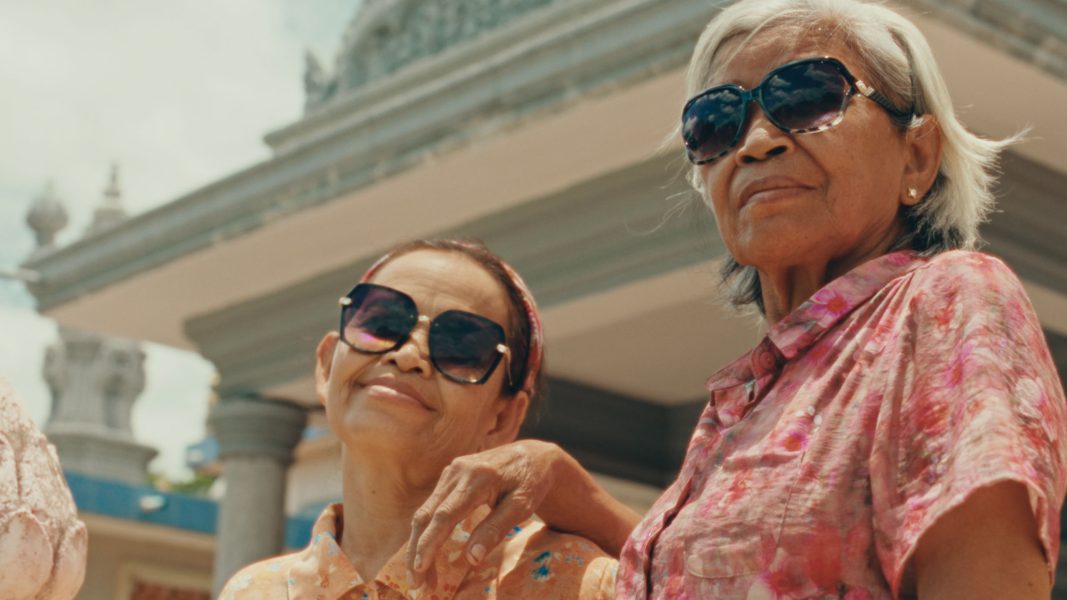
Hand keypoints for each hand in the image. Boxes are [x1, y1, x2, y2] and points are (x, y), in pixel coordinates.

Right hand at [405, 439, 562, 586]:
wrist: (533, 455)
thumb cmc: (531, 482)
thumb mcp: (522, 506)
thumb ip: (496, 529)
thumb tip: (472, 559)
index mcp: (478, 477)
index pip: (445, 515)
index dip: (429, 543)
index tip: (421, 569)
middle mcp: (458, 471)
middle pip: (426, 515)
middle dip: (417, 552)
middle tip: (416, 585)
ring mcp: (451, 472)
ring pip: (424, 512)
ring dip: (418, 545)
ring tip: (420, 577)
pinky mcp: (449, 477)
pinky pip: (431, 506)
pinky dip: (426, 532)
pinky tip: (425, 553)